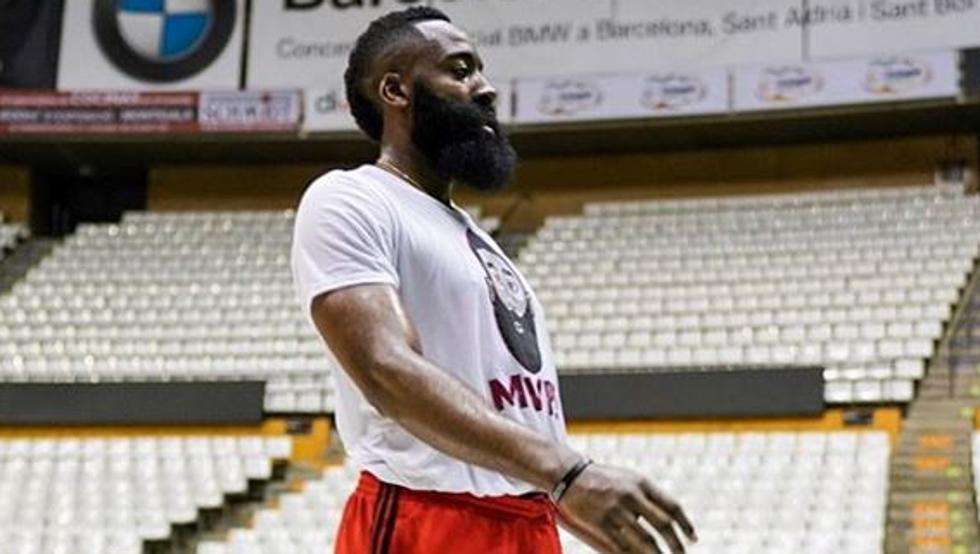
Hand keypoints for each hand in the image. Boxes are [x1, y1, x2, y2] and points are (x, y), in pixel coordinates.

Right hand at [555, 463, 695, 552]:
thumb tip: (670, 517)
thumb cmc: (602, 478)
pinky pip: (622, 546)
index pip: (672, 506)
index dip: (686, 524)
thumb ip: (648, 495)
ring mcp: (615, 510)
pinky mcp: (600, 522)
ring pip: (645, 540)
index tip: (693, 538)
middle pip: (662, 525)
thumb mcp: (629, 478)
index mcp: (641, 483)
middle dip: (676, 544)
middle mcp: (631, 496)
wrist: (568, 474)